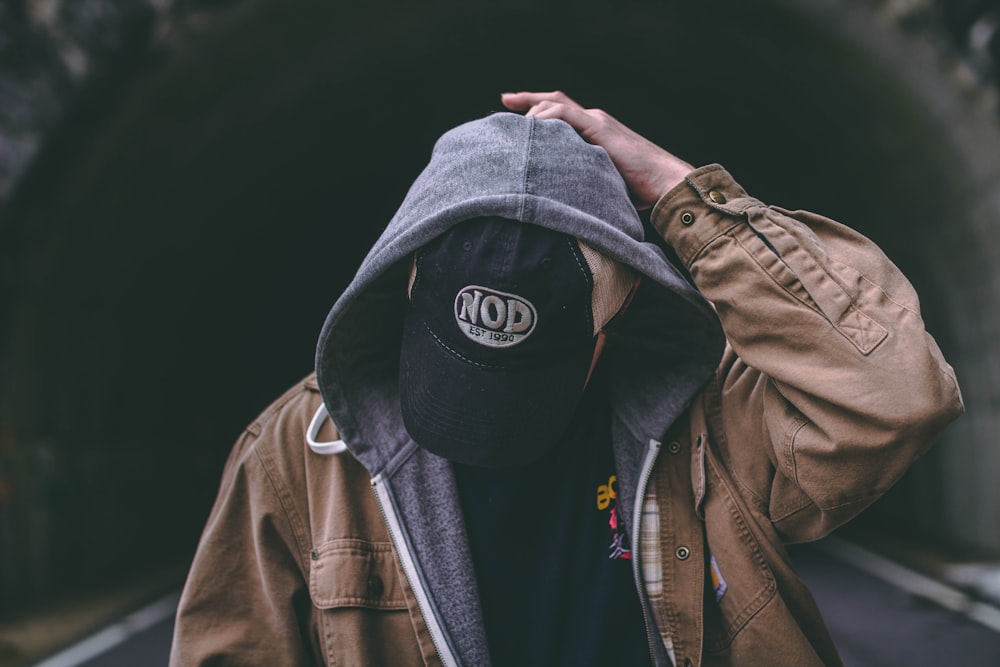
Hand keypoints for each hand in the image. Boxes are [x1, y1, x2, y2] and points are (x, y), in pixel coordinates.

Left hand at [501, 91, 693, 208]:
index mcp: (594, 131)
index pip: (560, 112)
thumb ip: (580, 180)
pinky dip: (546, 117)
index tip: (511, 109)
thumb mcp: (600, 182)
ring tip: (515, 128)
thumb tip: (557, 197)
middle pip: (554, 101)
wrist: (665, 184)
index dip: (536, 108)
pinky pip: (565, 114)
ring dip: (532, 113)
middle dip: (527, 99)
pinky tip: (531, 128)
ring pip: (555, 104)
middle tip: (504, 100)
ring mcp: (597, 122)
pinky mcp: (599, 128)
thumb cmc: (640, 191)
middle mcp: (594, 120)